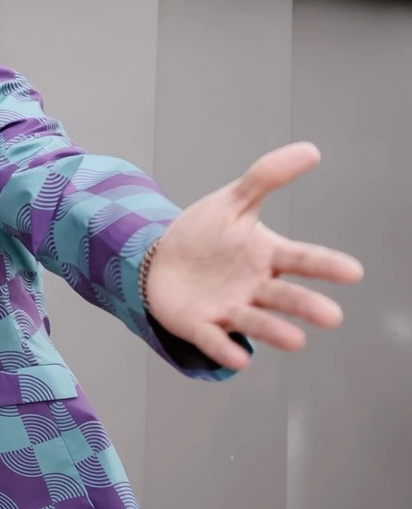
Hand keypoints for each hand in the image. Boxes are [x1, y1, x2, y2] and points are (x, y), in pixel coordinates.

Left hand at [147, 142, 363, 369]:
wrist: (156, 259)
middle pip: (284, 297)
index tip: (353, 272)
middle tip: (331, 317)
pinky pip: (215, 338)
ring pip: (255, 322)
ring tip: (296, 341)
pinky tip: (239, 358)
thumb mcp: (232, 202)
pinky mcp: (201, 325)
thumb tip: (311, 150)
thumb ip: (266, 178)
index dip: (326, 265)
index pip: (302, 259)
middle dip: (306, 306)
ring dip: (274, 331)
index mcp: (267, 256)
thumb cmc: (204, 234)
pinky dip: (225, 348)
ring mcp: (229, 308)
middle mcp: (255, 287)